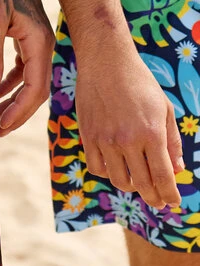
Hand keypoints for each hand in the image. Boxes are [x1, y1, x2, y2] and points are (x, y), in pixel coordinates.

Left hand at [0, 0, 54, 134]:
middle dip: (18, 111)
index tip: (2, 127)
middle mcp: (43, 44)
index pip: (35, 88)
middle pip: (36, 88)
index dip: (19, 111)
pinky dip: (11, 80)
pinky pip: (23, 66)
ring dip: (13, 98)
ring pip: (29, 78)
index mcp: (39, 43)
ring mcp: (36, 39)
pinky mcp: (27, 34)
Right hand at [75, 53, 182, 209]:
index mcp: (151, 133)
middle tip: (159, 201)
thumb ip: (172, 141)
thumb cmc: (140, 83)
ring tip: (138, 184)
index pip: (163, 176)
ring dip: (131, 187)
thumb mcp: (165, 109)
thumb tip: (177, 169)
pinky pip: (97, 167)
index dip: (169, 194)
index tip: (173, 202)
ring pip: (118, 179)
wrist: (106, 63)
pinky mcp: (88, 136)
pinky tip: (116, 168)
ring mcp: (105, 140)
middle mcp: (128, 140)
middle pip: (142, 183)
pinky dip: (108, 173)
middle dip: (153, 197)